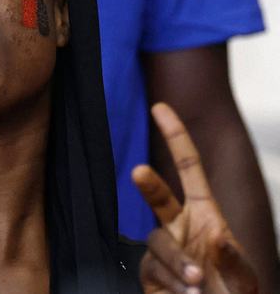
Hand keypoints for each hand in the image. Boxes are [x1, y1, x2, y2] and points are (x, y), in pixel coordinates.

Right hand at [133, 103, 257, 293]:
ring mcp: (163, 249)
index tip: (161, 108)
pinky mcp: (149, 271)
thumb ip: (234, 260)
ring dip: (177, 262)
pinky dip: (173, 283)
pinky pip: (154, 270)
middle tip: (139, 172)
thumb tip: (215, 240)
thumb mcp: (245, 279)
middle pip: (158, 197)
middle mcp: (180, 226)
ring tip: (197, 282)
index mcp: (205, 215)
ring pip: (158, 243)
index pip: (187, 168)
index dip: (175, 137)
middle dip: (149, 185)